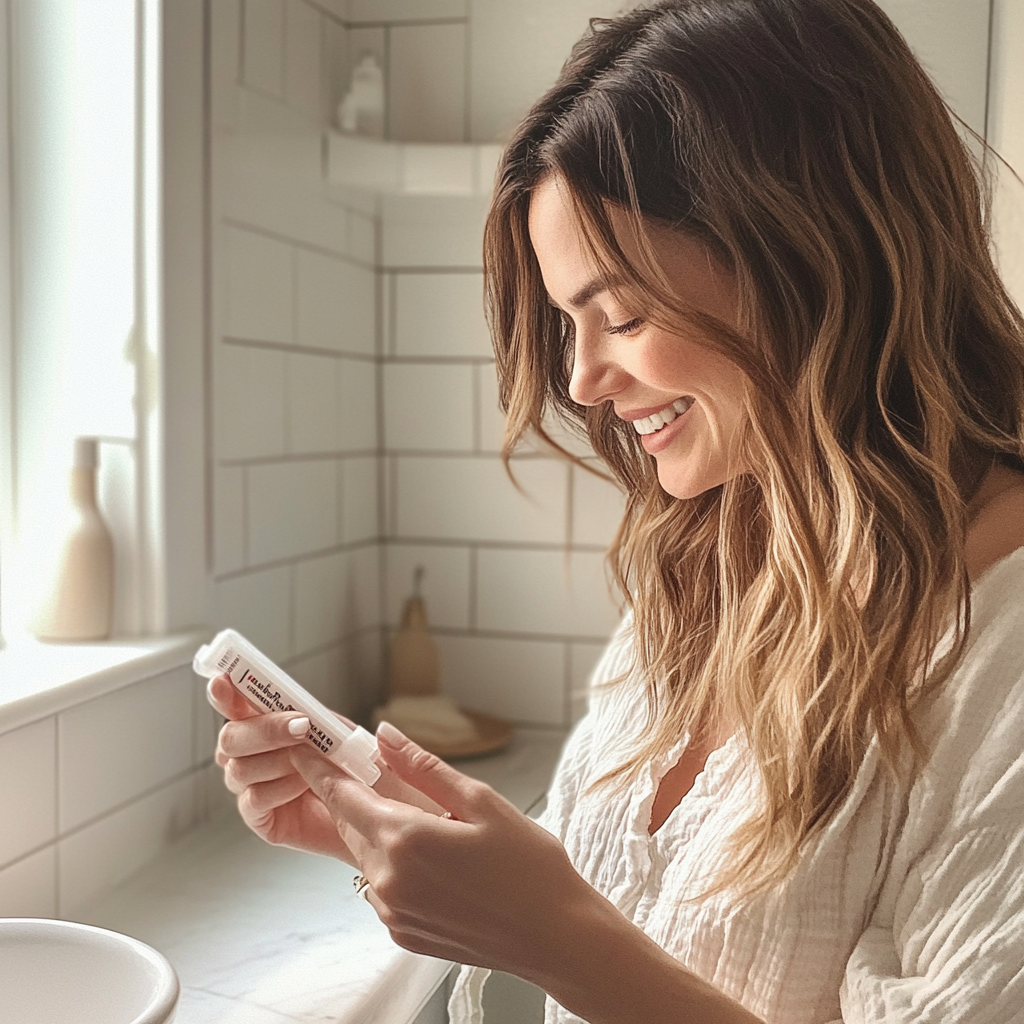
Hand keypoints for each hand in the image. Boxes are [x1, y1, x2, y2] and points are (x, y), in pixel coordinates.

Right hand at [208, 674, 356, 864]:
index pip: (236, 706)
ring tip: (312, 763)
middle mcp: (251, 756)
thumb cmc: (356, 770)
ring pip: (238, 769)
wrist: (370, 814)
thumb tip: (304, 707)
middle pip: (229, 737)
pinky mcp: (260, 818)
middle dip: (265, 729)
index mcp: (267, 727)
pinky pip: (254, 799)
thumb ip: (321, 718)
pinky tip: (305, 785)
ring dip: (279, 760)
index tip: (222, 681)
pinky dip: (280, 789)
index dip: (226, 694)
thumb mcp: (345, 736)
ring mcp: (252, 787)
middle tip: (300, 726)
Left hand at [290, 722, 607, 982]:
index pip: (343, 795)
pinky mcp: (401, 934)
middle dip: (357, 796)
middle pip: (353, 824)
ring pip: (368, 856)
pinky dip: (397, 866)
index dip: (320, 769)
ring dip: (382, 833)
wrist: (555, 936)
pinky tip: (438, 862)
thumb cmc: (529, 867)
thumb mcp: (481, 802)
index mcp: (404, 839)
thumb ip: (424, 767)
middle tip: (376, 773)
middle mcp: (387, 879)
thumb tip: (386, 735)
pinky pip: (384, 887)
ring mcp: (392, 912)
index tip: (305, 749)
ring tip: (430, 825)